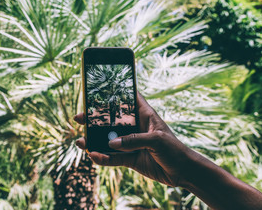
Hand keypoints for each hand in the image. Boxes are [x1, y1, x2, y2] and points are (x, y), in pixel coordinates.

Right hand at [74, 92, 193, 186]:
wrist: (182, 172)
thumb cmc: (174, 149)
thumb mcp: (156, 140)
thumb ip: (135, 140)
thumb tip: (111, 142)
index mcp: (144, 115)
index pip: (128, 98)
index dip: (115, 92)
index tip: (97, 88)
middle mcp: (134, 127)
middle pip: (111, 120)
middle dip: (94, 119)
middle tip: (79, 118)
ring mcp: (130, 143)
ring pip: (108, 140)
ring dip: (94, 141)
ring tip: (81, 142)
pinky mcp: (129, 158)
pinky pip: (113, 158)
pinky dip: (103, 158)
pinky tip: (94, 156)